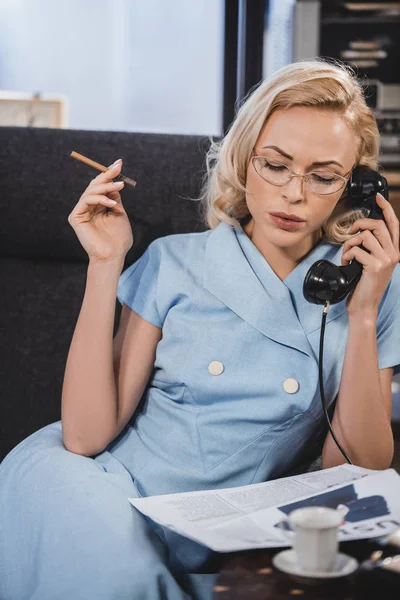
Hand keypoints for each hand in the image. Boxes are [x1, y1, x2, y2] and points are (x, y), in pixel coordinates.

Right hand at [68, 159, 133, 262]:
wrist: (113, 255)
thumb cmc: (118, 239)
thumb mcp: (120, 213)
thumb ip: (115, 197)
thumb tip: (113, 180)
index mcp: (98, 207)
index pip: (101, 186)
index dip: (108, 174)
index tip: (119, 163)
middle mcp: (88, 208)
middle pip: (94, 185)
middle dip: (106, 175)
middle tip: (117, 167)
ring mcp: (81, 212)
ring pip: (90, 191)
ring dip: (106, 186)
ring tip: (120, 186)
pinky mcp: (75, 217)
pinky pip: (86, 200)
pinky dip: (100, 199)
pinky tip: (112, 203)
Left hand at [341, 193, 399, 316]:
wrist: (364, 307)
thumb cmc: (364, 286)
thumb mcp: (372, 264)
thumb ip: (372, 248)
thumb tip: (360, 231)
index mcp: (394, 252)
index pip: (394, 224)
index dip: (386, 208)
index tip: (378, 197)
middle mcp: (393, 254)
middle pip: (377, 225)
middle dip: (359, 225)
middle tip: (350, 233)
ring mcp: (386, 260)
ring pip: (365, 236)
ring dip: (349, 244)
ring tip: (347, 255)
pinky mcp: (375, 266)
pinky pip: (356, 250)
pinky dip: (346, 255)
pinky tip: (346, 264)